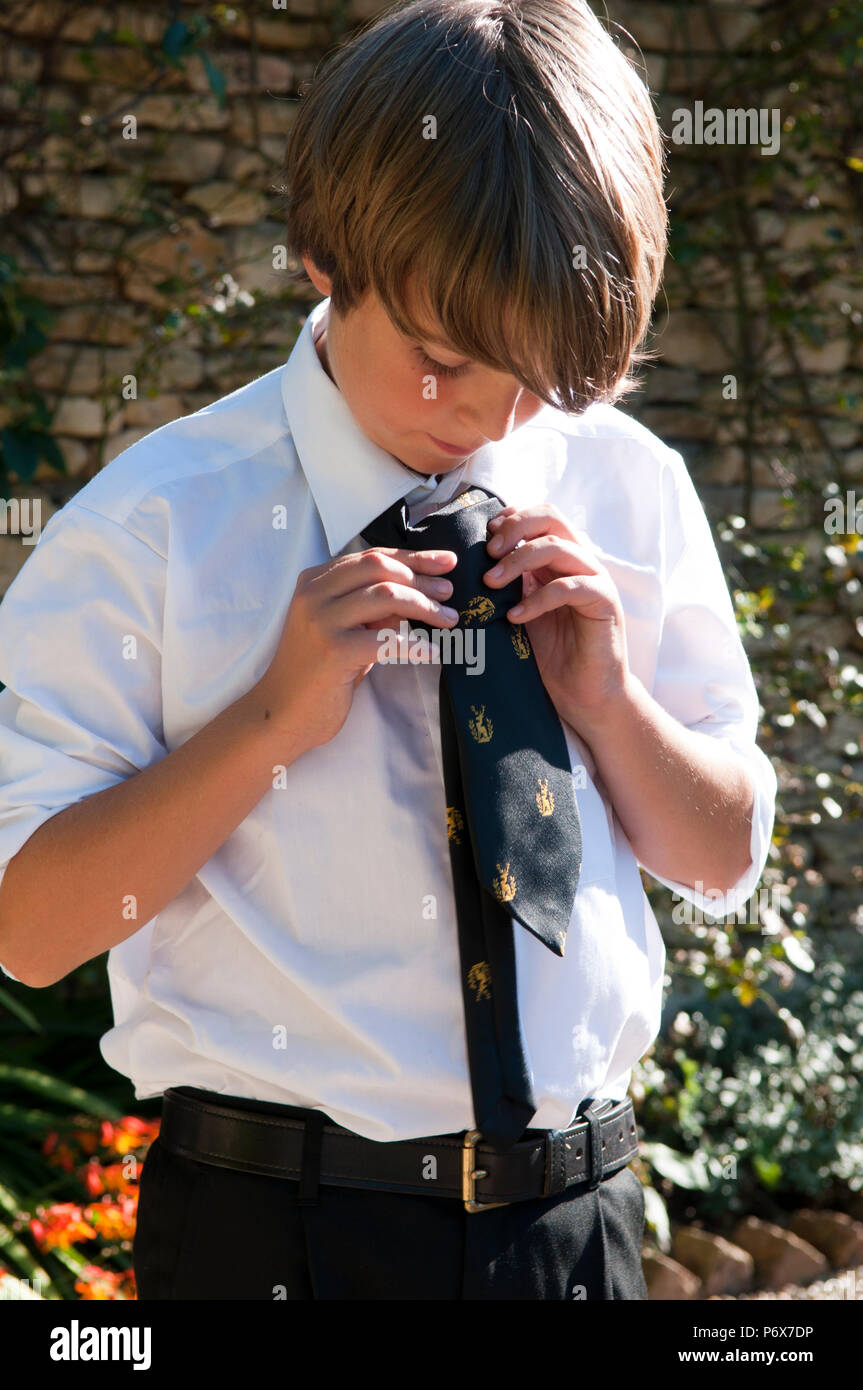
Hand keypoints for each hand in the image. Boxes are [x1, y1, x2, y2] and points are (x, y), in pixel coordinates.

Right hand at [250, 546, 458, 753]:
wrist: (283, 713)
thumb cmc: (319, 672)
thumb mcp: (345, 629)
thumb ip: (372, 608)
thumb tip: (419, 592)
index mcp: (314, 581)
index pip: (371, 557)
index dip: (413, 557)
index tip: (446, 562)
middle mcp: (313, 593)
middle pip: (380, 568)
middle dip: (421, 578)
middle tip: (449, 594)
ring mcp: (321, 621)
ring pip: (386, 595)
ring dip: (425, 607)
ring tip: (449, 620)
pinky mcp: (333, 651)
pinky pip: (386, 640)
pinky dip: (415, 645)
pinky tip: (433, 652)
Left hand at [482, 504, 629, 730]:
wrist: (584, 694)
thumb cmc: (551, 655)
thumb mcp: (520, 610)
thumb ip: (507, 584)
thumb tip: (469, 563)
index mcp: (560, 559)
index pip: (540, 516)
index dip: (512, 518)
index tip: (484, 536)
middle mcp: (580, 561)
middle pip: (551, 517)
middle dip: (514, 529)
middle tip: (488, 554)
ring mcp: (595, 579)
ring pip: (558, 547)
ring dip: (518, 560)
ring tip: (491, 584)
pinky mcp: (605, 602)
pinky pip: (570, 587)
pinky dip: (538, 599)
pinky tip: (515, 616)